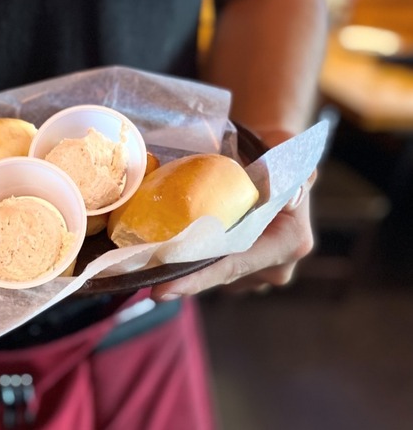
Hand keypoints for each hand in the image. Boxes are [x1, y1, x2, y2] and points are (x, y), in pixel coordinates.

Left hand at [149, 166, 317, 300]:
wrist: (274, 160)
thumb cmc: (275, 151)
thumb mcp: (284, 149)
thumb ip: (287, 165)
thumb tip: (289, 194)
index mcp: (290, 242)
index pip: (235, 265)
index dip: (198, 278)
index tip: (164, 289)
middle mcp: (276, 265)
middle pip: (221, 276)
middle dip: (184, 280)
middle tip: (148, 286)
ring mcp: (259, 272)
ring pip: (214, 275)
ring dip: (185, 270)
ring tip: (148, 269)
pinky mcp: (242, 271)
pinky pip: (212, 268)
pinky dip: (191, 262)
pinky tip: (162, 258)